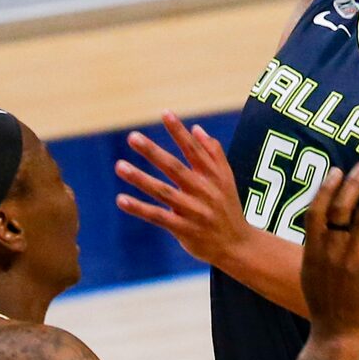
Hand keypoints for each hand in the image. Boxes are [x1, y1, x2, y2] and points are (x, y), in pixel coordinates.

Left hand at [114, 112, 250, 272]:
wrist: (239, 247)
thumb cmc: (228, 208)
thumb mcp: (227, 179)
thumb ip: (213, 153)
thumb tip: (196, 128)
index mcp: (213, 176)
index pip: (193, 149)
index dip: (179, 132)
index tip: (165, 113)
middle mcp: (202, 191)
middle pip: (174, 168)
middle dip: (153, 152)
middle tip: (132, 136)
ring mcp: (193, 211)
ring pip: (163, 192)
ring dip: (141, 178)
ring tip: (119, 166)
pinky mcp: (184, 230)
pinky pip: (158, 217)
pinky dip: (140, 208)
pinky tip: (121, 199)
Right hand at [300, 161, 358, 345]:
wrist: (336, 335)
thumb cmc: (324, 303)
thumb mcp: (310, 271)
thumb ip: (315, 246)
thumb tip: (319, 224)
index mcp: (313, 249)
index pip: (317, 209)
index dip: (327, 187)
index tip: (339, 170)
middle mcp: (331, 251)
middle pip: (341, 207)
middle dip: (354, 183)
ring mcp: (350, 262)